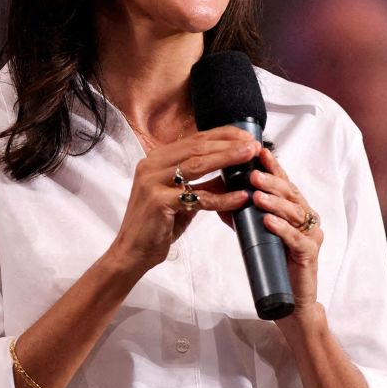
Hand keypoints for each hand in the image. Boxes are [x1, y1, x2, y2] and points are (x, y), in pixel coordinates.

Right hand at [107, 127, 255, 275]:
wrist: (133, 252)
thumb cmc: (159, 225)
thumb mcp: (182, 198)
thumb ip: (202, 183)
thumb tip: (231, 173)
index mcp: (157, 159)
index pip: (194, 140)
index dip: (223, 135)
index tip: (247, 137)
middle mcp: (152, 165)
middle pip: (197, 148)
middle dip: (229, 144)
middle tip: (254, 145)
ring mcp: (152, 181)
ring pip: (197, 165)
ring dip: (228, 159)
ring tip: (250, 158)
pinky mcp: (158, 202)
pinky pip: (198, 197)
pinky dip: (222, 197)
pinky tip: (241, 197)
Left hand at [249, 147, 321, 314]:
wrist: (290, 302)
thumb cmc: (275, 264)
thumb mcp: (256, 235)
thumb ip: (243, 216)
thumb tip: (219, 196)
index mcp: (296, 211)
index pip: (285, 183)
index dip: (273, 167)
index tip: (258, 152)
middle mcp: (307, 219)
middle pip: (291, 194)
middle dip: (272, 181)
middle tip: (253, 173)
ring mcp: (311, 236)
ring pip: (295, 213)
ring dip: (275, 202)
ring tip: (256, 194)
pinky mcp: (310, 254)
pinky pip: (296, 238)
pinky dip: (282, 228)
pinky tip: (268, 221)